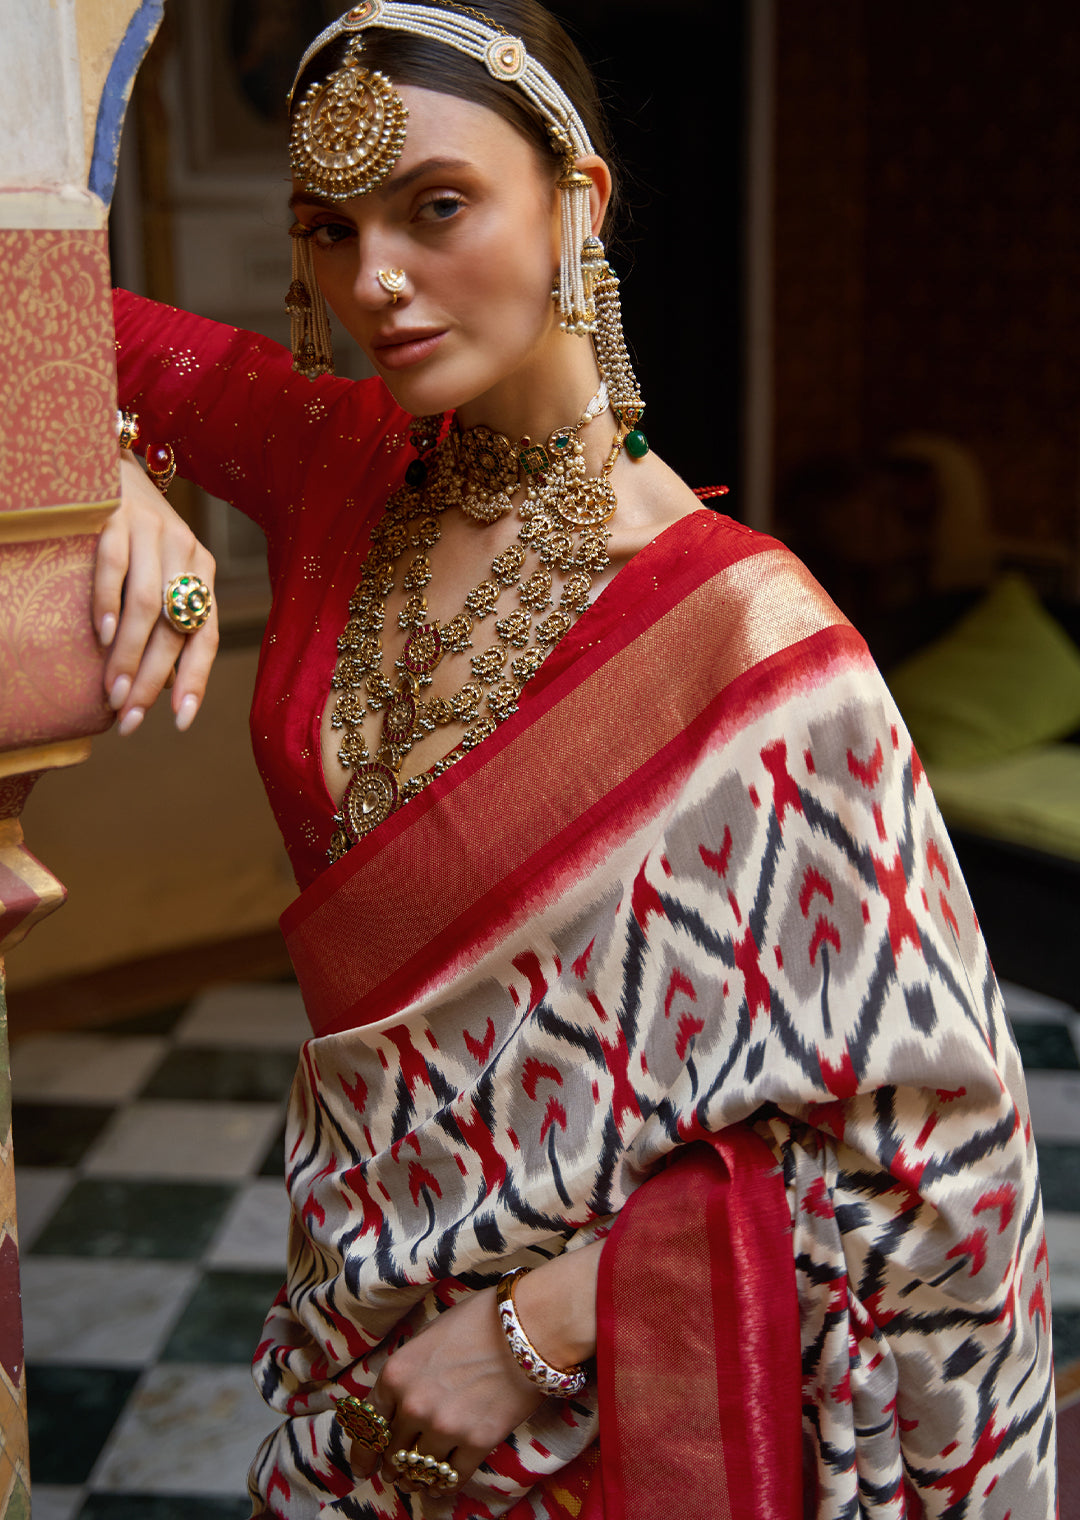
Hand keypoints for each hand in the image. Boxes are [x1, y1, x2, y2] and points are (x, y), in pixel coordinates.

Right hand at [95, 454, 217, 735]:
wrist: (108, 463)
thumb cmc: (135, 534)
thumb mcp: (161, 573)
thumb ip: (167, 620)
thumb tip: (163, 685)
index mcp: (203, 572)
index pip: (205, 636)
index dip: (195, 681)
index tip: (180, 722)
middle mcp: (186, 553)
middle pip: (175, 629)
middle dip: (152, 681)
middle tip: (129, 719)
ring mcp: (153, 533)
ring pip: (148, 605)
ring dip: (128, 655)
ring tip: (111, 692)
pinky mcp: (117, 516)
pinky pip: (115, 565)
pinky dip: (108, 602)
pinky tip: (101, 635)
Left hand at [351, 1241, 602, 1497]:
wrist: (529, 1326)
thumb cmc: (481, 1319)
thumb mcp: (430, 1334)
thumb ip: (411, 1369)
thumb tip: (403, 1396)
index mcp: (397, 1373)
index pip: (368, 1425)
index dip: (363, 1451)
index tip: (364, 1465)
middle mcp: (413, 1406)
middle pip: (392, 1451)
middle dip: (393, 1463)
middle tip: (398, 1470)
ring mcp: (444, 1427)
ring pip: (420, 1469)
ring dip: (418, 1476)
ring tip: (421, 1479)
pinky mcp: (477, 1443)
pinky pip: (452, 1478)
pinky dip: (445, 1486)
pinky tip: (444, 1486)